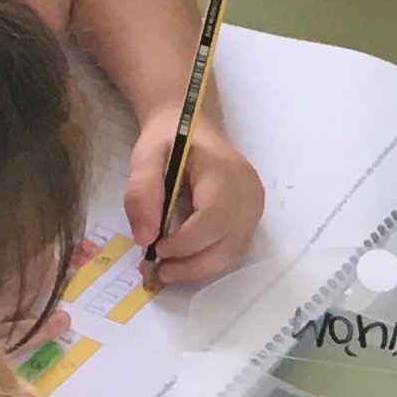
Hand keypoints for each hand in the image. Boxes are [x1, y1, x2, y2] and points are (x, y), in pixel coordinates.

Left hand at [126, 117, 261, 284]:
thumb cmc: (168, 139)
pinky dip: (209, 260)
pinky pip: (234, 247)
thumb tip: (145, 239)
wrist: (193, 125)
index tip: (156, 249)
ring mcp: (254, 205)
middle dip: (194, 264)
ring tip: (170, 268)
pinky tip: (186, 259)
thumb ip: (141, 193)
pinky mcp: (252, 216)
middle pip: (229, 242)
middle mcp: (248, 191)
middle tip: (161, 271)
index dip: (186, 242)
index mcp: (224, 171)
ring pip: (234, 250)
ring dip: (201, 267)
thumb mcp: (145, 156)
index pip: (214, 218)